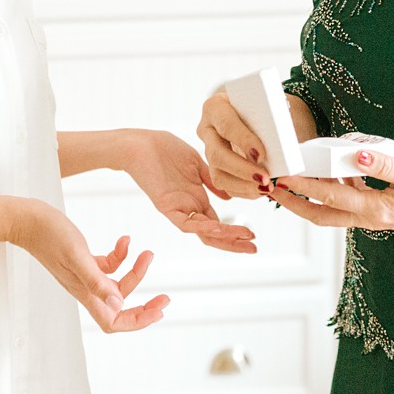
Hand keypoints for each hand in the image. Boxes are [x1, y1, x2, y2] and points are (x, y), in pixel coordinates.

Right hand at [9, 198, 169, 332]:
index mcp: (85, 293)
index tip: (157, 311)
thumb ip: (96, 280)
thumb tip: (118, 304)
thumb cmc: (48, 235)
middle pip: (120, 308)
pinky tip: (125, 239)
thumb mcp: (77, 255)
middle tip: (166, 297)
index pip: (113, 322)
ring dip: (135, 271)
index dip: (137, 322)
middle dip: (144, 305)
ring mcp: (84, 275)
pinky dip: (120, 255)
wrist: (27, 220)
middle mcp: (86, 288)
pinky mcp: (83, 260)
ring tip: (146, 252)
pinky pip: (108, 265)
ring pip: (117, 284)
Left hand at [122, 129, 256, 253]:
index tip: (254, 236)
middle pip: (213, 234)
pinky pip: (185, 222)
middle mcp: (189, 207)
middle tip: (254, 249)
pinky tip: (218, 227)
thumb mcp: (196, 164)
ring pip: (203, 232)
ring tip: (245, 238)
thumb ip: (212, 181)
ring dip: (224, 237)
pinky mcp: (166, 206)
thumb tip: (228, 197)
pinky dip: (202, 227)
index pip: (218, 223)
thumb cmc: (164, 149)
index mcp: (197, 198)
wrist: (139, 144)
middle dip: (234, 242)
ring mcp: (178, 208)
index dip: (235, 231)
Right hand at [195, 92, 271, 199]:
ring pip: (218, 174)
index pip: (226, 125)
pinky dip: (243, 191)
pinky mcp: (215, 167)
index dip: (243, 141)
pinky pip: (225, 184)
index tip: (261, 155)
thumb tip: (280, 143)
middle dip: (242, 169)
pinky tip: (259, 191)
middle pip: (217, 154)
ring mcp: (208, 150)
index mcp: (215, 107)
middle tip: (265, 178)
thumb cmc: (261, 107)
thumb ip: (267, 119)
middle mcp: (207, 129)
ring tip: (265, 188)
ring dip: (242, 185)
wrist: (256, 113)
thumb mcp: (263, 105)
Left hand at [271, 149, 393, 238]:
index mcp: (375, 210)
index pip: (329, 196)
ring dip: (310, 196)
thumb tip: (356, 156)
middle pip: (320, 214)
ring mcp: (372, 215)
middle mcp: (369, 217)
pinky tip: (330, 170)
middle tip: (272, 187)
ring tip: (291, 176)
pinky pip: (347, 200)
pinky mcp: (378, 209)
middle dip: (294, 202)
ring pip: (332, 209)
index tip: (282, 176)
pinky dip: (333, 188)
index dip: (302, 186)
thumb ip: (385, 166)